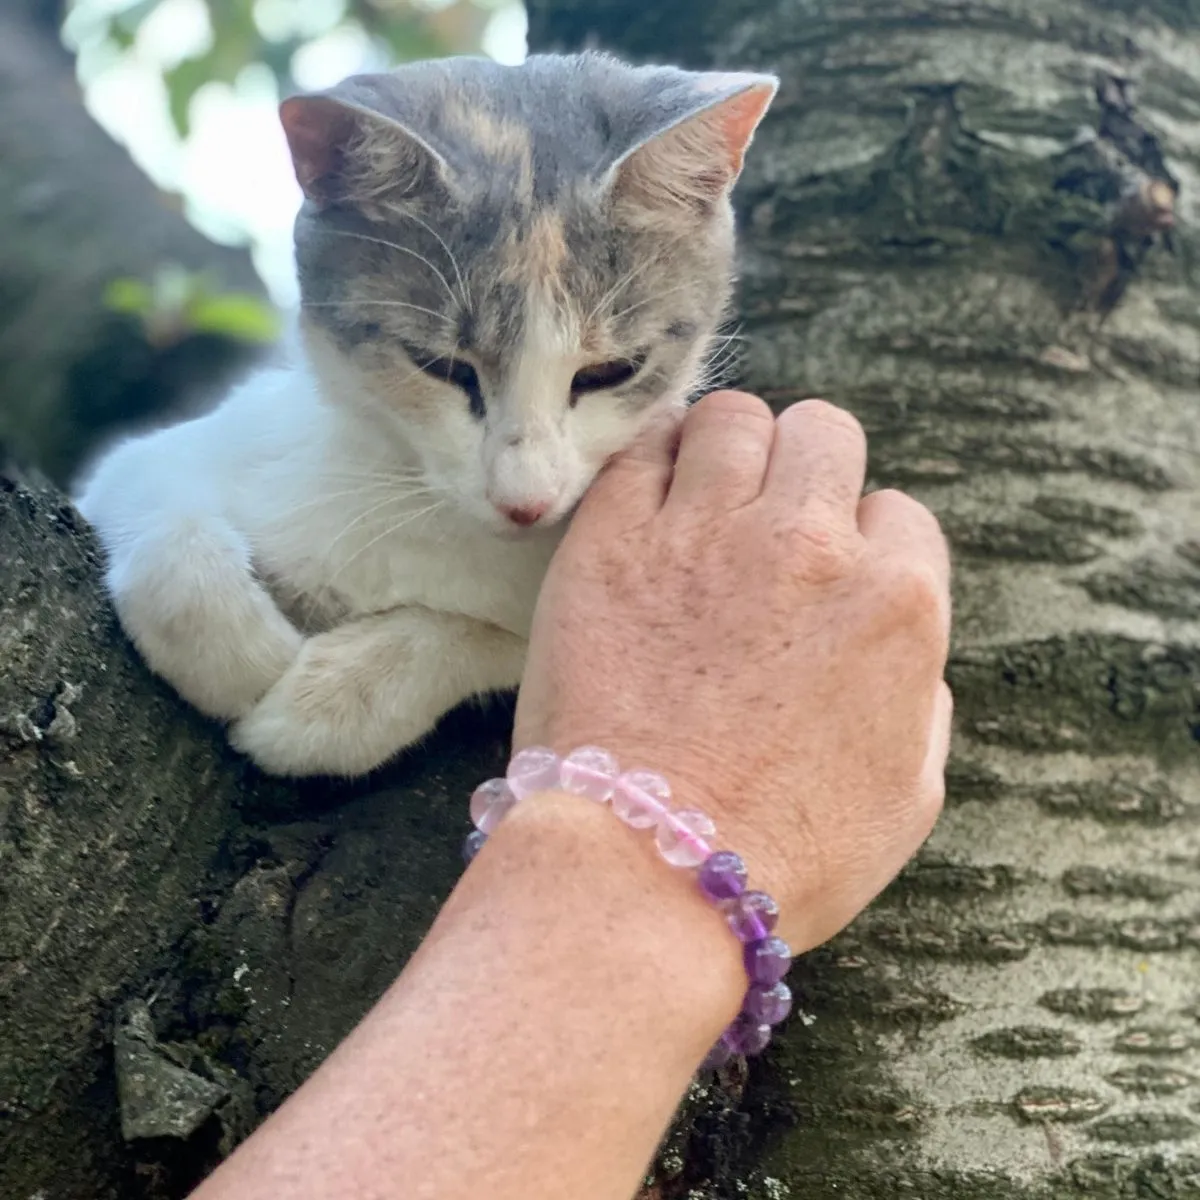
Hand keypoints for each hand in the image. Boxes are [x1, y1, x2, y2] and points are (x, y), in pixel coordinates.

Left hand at [514, 392, 951, 953]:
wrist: (645, 874)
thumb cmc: (782, 855)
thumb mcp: (907, 797)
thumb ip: (922, 699)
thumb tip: (905, 650)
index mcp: (895, 602)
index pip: (898, 514)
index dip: (866, 545)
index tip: (830, 580)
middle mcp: (807, 545)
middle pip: (824, 435)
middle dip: (809, 469)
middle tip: (774, 519)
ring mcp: (703, 533)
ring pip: (734, 419)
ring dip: (732, 446)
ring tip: (709, 493)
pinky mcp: (610, 541)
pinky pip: (640, 449)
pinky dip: (653, 455)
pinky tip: (652, 486)